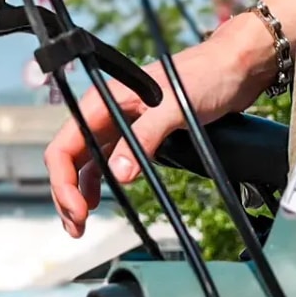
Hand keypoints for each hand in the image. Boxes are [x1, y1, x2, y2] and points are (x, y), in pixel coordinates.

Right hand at [44, 73, 188, 235]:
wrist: (231, 69)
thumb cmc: (203, 77)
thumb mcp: (173, 108)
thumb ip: (145, 138)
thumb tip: (119, 173)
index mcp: (104, 101)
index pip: (65, 145)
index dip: (64, 181)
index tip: (78, 210)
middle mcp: (105, 112)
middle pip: (69, 157)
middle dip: (66, 194)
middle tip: (78, 226)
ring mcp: (119, 123)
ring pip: (84, 162)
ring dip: (78, 192)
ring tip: (81, 224)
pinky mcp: (136, 134)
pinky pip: (106, 161)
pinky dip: (98, 183)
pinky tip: (98, 200)